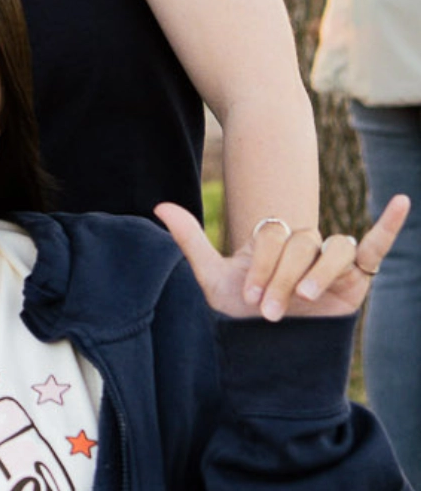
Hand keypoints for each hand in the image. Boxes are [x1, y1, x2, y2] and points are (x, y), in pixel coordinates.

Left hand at [156, 194, 408, 320]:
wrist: (268, 352)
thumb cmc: (242, 315)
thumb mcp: (213, 279)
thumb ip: (191, 240)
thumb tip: (159, 205)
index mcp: (273, 241)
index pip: (272, 235)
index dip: (260, 264)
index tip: (247, 297)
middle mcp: (304, 245)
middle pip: (301, 244)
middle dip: (282, 277)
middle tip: (268, 311)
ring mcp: (331, 260)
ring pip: (334, 247)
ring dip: (319, 271)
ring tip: (305, 297)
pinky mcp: (357, 278)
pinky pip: (376, 247)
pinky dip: (390, 225)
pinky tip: (402, 202)